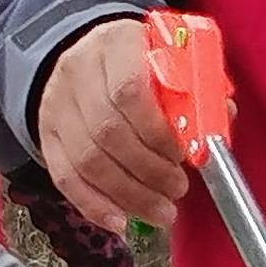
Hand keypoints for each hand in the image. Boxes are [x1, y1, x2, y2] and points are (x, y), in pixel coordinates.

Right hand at [37, 18, 189, 230]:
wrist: (83, 52)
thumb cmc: (140, 61)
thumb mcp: (170, 56)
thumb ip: (197, 87)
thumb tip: (219, 120)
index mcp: (115, 45)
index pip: (131, 91)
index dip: (159, 132)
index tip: (183, 156)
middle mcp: (78, 72)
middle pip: (108, 131)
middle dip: (149, 171)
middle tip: (178, 189)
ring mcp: (57, 105)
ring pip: (88, 160)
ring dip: (129, 195)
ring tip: (162, 212)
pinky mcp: (46, 134)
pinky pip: (65, 177)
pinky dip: (94, 205)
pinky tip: (120, 222)